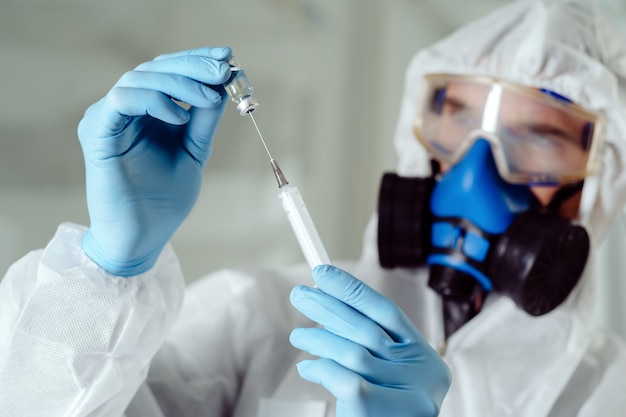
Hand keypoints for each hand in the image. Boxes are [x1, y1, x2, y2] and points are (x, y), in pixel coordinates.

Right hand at [77, 47, 231, 275]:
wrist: (142, 237)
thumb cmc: (164, 200)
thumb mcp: (193, 151)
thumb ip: (204, 120)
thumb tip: (223, 84)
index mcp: (146, 111)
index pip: (168, 71)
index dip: (197, 60)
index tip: (228, 58)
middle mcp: (124, 109)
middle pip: (155, 69)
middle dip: (193, 66)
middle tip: (223, 70)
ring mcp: (108, 118)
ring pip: (139, 78)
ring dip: (180, 83)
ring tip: (209, 98)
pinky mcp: (97, 132)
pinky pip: (122, 100)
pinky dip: (154, 101)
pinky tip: (181, 116)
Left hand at [290, 265, 450, 416]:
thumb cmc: (382, 412)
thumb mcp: (386, 375)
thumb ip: (368, 346)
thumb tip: (328, 306)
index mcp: (425, 359)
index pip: (388, 312)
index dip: (353, 290)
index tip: (323, 273)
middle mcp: (422, 376)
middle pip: (368, 329)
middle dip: (329, 307)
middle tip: (300, 295)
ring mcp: (406, 397)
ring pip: (352, 352)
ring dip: (318, 339)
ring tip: (298, 336)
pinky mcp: (380, 413)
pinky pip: (342, 378)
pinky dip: (320, 368)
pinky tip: (308, 368)